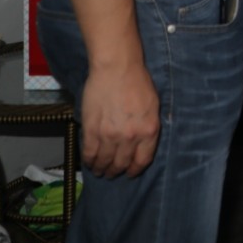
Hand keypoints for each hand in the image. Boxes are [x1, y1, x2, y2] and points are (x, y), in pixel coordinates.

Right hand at [80, 61, 159, 177]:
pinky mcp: (92, 130)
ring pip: (105, 161)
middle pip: (122, 163)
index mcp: (149, 130)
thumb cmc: (138, 83)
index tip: (130, 173)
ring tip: (100, 170)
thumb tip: (141, 144)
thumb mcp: (153, 107)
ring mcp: (110, 135)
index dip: (135, 170)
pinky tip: (90, 163)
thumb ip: (148, 127)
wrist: (117, 69)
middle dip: (117, 171)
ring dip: (101, 169)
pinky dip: (89, 161)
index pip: (143, 160)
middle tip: (113, 173)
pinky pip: (90, 153)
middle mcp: (131, 137)